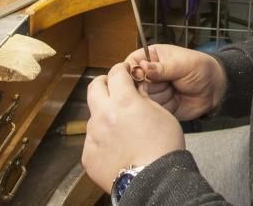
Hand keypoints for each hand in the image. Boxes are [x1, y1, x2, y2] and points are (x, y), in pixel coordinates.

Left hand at [83, 62, 184, 191]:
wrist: (155, 181)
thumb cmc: (164, 148)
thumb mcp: (162, 114)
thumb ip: (144, 99)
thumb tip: (136, 91)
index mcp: (123, 101)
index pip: (116, 73)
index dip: (121, 70)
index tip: (125, 72)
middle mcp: (103, 115)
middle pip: (94, 88)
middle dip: (104, 84)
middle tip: (114, 88)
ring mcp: (93, 136)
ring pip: (93, 116)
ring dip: (105, 115)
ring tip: (121, 128)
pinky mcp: (88, 155)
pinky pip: (93, 140)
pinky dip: (103, 139)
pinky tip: (118, 147)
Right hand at [123, 44, 227, 120]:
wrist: (215, 89)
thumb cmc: (201, 69)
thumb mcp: (183, 64)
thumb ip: (162, 68)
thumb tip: (143, 67)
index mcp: (152, 57)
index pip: (131, 63)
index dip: (132, 72)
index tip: (140, 78)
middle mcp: (148, 75)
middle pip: (132, 84)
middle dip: (145, 88)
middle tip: (162, 87)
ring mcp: (152, 92)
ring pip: (140, 99)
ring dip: (154, 99)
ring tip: (171, 92)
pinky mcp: (158, 106)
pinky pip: (150, 111)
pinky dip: (157, 110)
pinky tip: (169, 104)